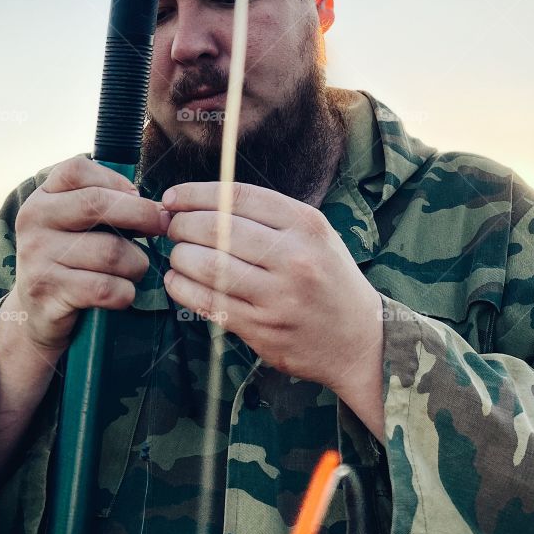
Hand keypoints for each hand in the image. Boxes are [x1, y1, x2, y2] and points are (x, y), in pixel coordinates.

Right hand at [5, 155, 166, 355]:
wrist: (35, 315)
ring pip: (111, 251)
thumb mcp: (72, 226)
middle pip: (97, 204)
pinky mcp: (49, 292)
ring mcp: (38, 257)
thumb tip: (158, 208)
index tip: (136, 195)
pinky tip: (123, 293)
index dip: (114, 179)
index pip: (76, 170)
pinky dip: (126, 292)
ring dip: (136, 263)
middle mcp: (34, 222)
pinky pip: (106, 288)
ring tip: (134, 268)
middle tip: (162, 225)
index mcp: (41, 199)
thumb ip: (104, 208)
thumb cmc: (68, 262)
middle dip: (141, 214)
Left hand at [161, 181, 383, 419]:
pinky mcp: (262, 329)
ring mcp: (278, 296)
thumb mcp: (314, 234)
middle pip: (216, 228)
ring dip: (180, 257)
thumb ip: (266, 216)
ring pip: (207, 266)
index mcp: (306, 224)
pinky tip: (178, 281)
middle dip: (182, 225)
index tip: (172, 197)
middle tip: (172, 228)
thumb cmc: (329, 278)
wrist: (361, 339)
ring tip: (178, 255)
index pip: (236, 197)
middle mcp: (294, 257)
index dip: (195, 194)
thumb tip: (201, 201)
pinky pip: (208, 302)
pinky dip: (182, 288)